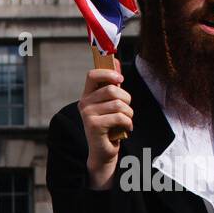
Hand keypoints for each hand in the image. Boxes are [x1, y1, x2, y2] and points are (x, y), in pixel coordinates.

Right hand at [78, 60, 132, 189]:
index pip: (93, 75)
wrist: (103, 152)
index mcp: (87, 96)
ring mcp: (87, 115)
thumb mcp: (111, 104)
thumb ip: (112, 84)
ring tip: (125, 121)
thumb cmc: (110, 126)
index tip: (120, 80)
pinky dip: (128, 123)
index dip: (108, 73)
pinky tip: (125, 129)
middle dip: (126, 99)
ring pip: (119, 104)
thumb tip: (115, 61)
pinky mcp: (94, 125)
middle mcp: (84, 104)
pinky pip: (120, 117)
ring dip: (129, 114)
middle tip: (126, 109)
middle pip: (112, 90)